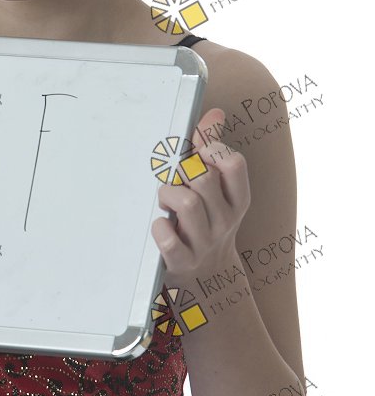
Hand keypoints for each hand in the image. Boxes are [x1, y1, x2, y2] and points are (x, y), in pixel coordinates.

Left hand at [151, 108, 251, 282]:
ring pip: (187, 204)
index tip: (196, 154)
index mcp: (236, 200)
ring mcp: (205, 244)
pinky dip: (159, 228)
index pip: (234, 164)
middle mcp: (226, 221)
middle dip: (180, 171)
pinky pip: (168, 239)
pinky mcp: (183, 263)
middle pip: (203, 179)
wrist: (206, 282)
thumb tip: (214, 113)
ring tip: (164, 200)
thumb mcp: (216, 191)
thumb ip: (210, 150)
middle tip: (172, 178)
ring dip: (167, 194)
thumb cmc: (205, 223)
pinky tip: (159, 225)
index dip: (211, 150)